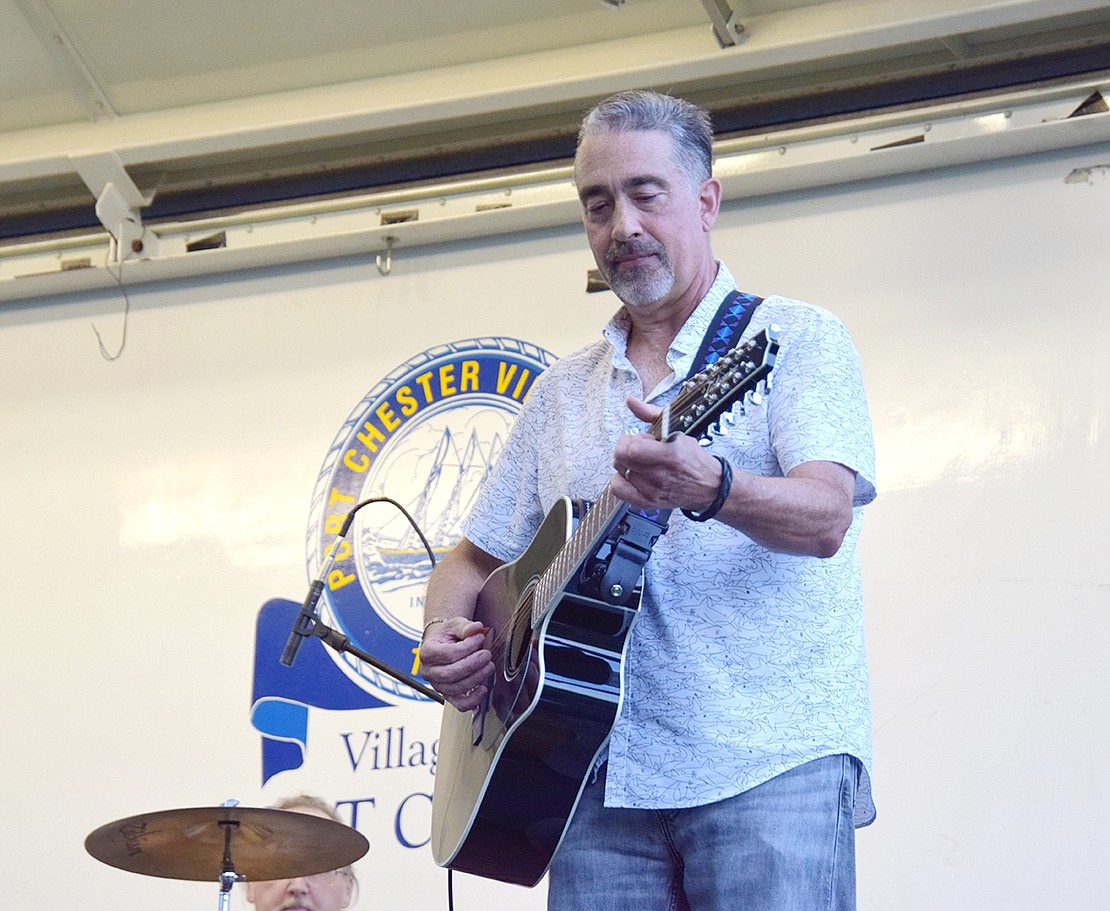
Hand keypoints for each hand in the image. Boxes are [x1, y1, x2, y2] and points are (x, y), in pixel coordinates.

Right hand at [418, 618, 494, 711]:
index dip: (467, 647)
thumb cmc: (448, 635)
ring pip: (456, 689)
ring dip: (476, 678)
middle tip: (487, 655)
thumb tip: (476, 628)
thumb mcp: (455, 625)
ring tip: (488, 666)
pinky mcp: (448, 696)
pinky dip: (473, 700)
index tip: (479, 638)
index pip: (447, 654)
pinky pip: (460, 705)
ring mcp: (437, 685)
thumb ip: (465, 627)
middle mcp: (428, 671)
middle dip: (473, 665)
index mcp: (426, 652)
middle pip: (450, 674)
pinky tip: (483, 688)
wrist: (443, 644)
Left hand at [610, 396, 722, 512]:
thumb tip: (632, 402)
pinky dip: (620, 480)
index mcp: (669, 455)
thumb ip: (651, 414)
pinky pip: (618, 490)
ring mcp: (653, 491)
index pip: (631, 449)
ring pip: (619, 471)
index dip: (631, 440)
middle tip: (638, 449)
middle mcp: (660, 475)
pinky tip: (632, 475)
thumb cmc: (693, 459)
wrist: (708, 486)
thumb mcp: (677, 430)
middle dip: (626, 448)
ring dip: (626, 464)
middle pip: (621, 458)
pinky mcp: (647, 502)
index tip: (640, 439)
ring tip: (640, 462)